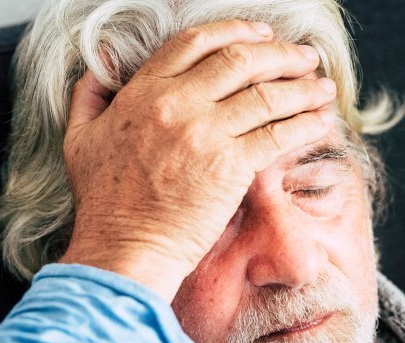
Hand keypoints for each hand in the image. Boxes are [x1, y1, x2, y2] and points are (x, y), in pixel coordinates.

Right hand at [58, 20, 337, 300]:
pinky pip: (278, 134)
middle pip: (240, 60)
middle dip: (281, 54)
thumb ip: (89, 95)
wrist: (124, 249)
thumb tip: (98, 63)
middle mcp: (175, 105)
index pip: (196, 43)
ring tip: (323, 86)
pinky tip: (322, 120)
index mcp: (143, 93)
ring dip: (303, 87)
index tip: (262, 33)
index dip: (236, 30)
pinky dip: (305, 124)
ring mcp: (204, 134)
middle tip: (305, 57)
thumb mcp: (80, 138)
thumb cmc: (104, 204)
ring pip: (266, 94)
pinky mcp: (230, 166)